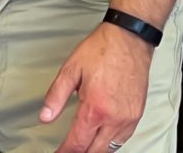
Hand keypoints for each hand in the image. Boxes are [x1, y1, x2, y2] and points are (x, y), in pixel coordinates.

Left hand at [40, 22, 154, 151]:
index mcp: (95, 108)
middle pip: (95, 151)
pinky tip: (102, 139)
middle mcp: (114, 119)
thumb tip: (45, 116)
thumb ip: (56, 96)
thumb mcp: (70, 69)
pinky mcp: (137, 116)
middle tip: (67, 151)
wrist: (128, 41)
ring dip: (95, 150)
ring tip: (82, 147)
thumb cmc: (101, 51)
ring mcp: (128, 120)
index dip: (66, 151)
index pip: (78, 142)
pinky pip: (123, 139)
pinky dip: (110, 144)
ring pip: (110, 148)